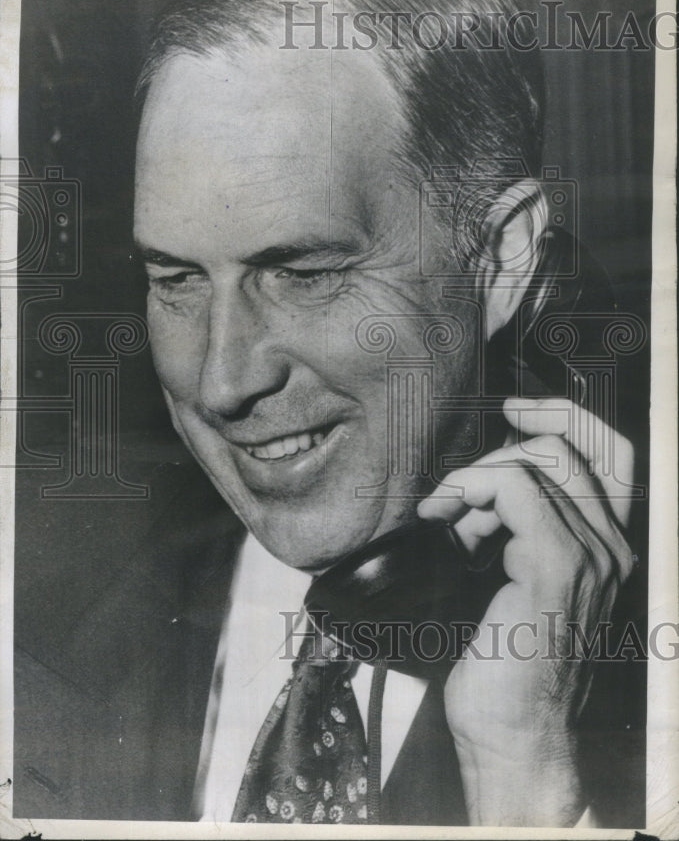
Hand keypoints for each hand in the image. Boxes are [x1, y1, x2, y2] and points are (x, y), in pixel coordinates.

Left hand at [418, 396, 634, 826]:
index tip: (514, 411)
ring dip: (475, 477)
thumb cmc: (507, 667)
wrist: (513, 736)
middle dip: (496, 454)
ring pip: (534, 462)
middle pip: (564, 447)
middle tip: (452, 497)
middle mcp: (612, 546)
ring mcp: (591, 555)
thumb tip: (475, 489)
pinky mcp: (557, 566)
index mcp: (608, 546)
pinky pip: (513, 489)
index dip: (563, 415)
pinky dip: (469, 489)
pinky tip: (443, 517)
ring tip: (444, 520)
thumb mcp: (514, 582)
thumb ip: (513, 529)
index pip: (611, 451)